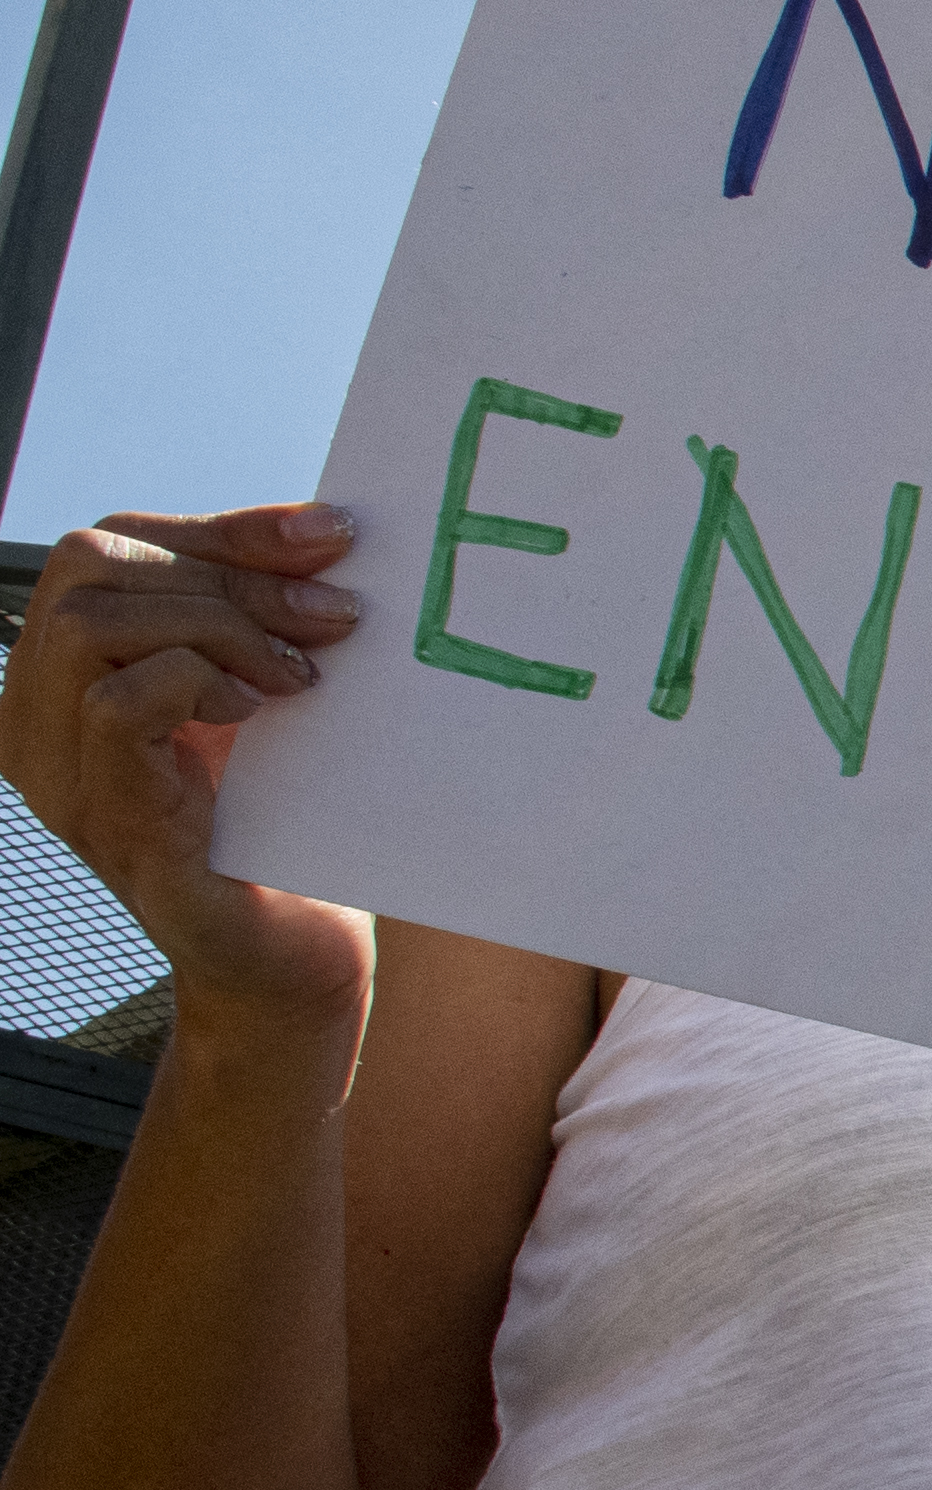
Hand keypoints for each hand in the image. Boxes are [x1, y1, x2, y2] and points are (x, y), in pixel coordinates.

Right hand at [0, 506, 375, 1025]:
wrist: (299, 958)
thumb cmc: (290, 825)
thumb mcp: (271, 697)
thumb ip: (262, 620)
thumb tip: (322, 531)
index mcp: (71, 676)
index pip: (114, 549)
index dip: (223, 530)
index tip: (332, 538)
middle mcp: (40, 721)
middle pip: (93, 567)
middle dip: (230, 575)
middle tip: (334, 618)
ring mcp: (62, 775)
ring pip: (89, 623)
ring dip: (216, 625)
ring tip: (298, 675)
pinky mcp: (111, 822)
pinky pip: (114, 704)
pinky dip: (194, 681)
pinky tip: (256, 711)